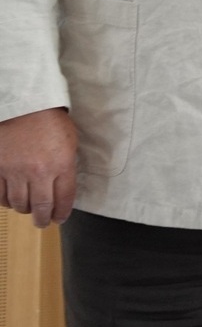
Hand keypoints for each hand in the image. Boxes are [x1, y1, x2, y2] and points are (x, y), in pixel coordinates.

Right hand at [0, 107, 77, 226]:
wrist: (23, 104)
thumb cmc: (50, 120)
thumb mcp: (70, 141)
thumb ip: (66, 165)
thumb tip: (63, 187)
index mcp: (62, 164)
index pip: (64, 199)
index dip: (63, 213)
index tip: (60, 218)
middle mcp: (39, 172)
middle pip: (41, 207)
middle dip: (43, 219)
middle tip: (43, 222)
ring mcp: (15, 171)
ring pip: (19, 203)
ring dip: (24, 209)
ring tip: (28, 209)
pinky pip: (0, 195)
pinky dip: (5, 201)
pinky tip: (10, 199)